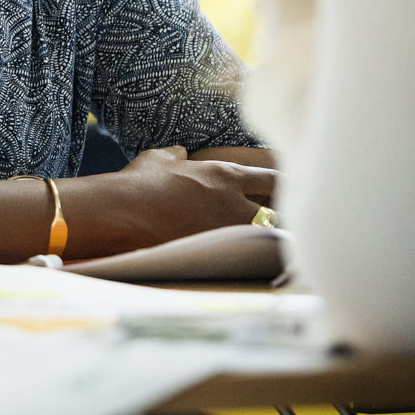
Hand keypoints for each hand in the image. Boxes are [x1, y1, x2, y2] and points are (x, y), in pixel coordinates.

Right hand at [89, 145, 277, 252]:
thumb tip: (181, 154)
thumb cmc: (140, 181)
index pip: (271, 178)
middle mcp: (233, 204)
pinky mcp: (213, 254)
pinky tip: (241, 260)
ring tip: (267, 245)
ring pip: (263, 240)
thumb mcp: (159, 158)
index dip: (283, 183)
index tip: (290, 187)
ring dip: (265, 240)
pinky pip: (240, 257)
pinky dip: (243, 258)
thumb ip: (177, 156)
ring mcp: (225, 232)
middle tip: (283, 221)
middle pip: (277, 214)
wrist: (123, 213)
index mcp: (225, 176)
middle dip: (280, 217)